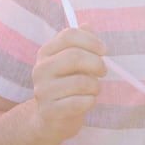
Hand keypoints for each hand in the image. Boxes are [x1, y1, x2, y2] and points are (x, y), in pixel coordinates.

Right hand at [32, 25, 105, 144]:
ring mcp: (43, 91)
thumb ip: (81, 44)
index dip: (91, 41)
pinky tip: (87, 102)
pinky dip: (90, 101)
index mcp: (46, 53)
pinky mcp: (49, 111)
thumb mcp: (73, 62)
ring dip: (95, 86)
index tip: (103, 50)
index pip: (69, 35)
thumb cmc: (67, 85)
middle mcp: (41, 69)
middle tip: (103, 72)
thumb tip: (87, 26)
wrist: (52, 118)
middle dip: (97, 63)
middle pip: (75, 56)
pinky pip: (80, 102)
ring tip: (93, 90)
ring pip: (81, 82)